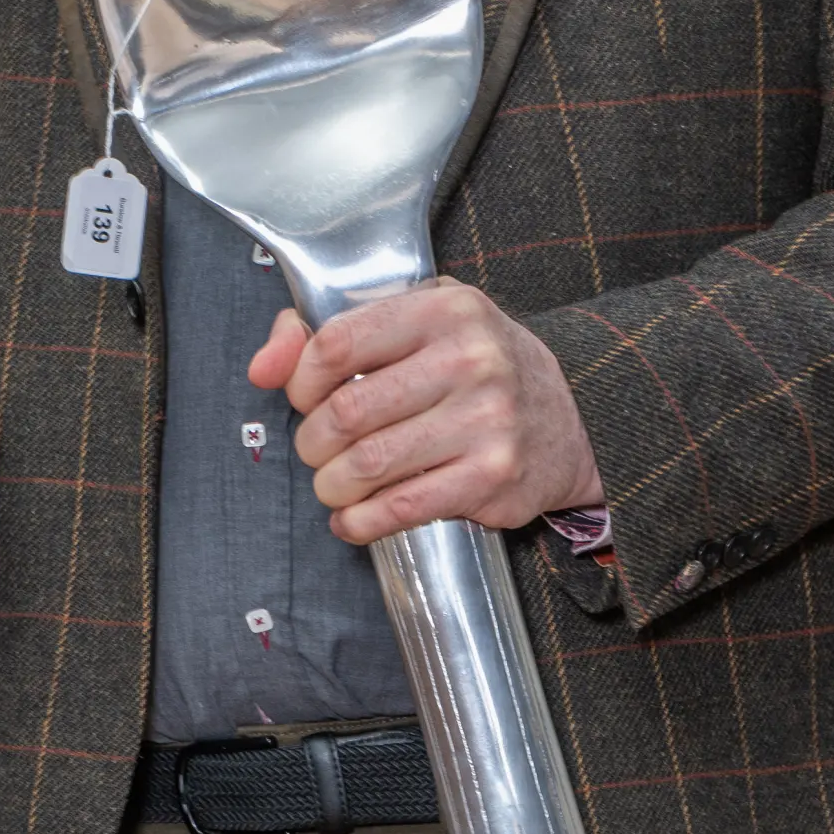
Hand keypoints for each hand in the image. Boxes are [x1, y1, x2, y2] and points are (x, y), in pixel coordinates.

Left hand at [249, 280, 603, 544]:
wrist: (571, 418)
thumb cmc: (478, 368)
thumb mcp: (417, 325)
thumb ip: (329, 334)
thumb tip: (263, 368)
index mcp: (444, 311)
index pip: (337, 343)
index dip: (301, 380)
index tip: (304, 397)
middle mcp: (470, 360)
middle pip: (346, 412)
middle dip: (313, 442)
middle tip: (317, 450)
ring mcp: (486, 421)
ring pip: (367, 465)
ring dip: (332, 485)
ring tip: (334, 484)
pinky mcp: (492, 477)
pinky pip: (401, 508)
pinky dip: (361, 522)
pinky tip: (354, 517)